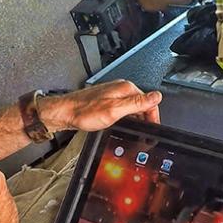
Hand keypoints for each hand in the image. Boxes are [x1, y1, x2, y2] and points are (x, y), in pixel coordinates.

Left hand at [38, 80, 161, 132]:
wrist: (65, 112)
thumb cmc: (85, 112)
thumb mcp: (115, 110)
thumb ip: (137, 103)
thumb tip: (156, 96)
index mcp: (126, 88)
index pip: (150, 100)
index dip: (153, 116)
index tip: (153, 128)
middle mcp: (120, 89)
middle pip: (141, 104)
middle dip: (145, 119)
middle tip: (143, 134)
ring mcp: (113, 94)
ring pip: (132, 107)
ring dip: (134, 119)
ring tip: (132, 131)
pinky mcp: (106, 100)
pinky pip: (122, 109)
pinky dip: (125, 118)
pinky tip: (119, 125)